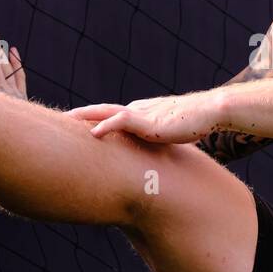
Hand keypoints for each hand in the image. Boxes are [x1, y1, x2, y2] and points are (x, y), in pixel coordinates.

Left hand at [65, 92, 220, 143]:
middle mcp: (138, 110)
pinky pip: (121, 121)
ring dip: (86, 116)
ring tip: (67, 120)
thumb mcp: (172, 134)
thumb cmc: (196, 123)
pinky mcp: (148, 121)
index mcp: (142, 113)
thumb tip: (159, 161)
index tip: (78, 124)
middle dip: (82, 115)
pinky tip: (92, 133)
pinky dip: (105, 126)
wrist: (210, 111)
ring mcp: (142, 114)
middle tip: (62, 120)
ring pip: (106, 112)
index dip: (94, 119)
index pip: (113, 115)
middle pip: (103, 110)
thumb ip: (161, 142)